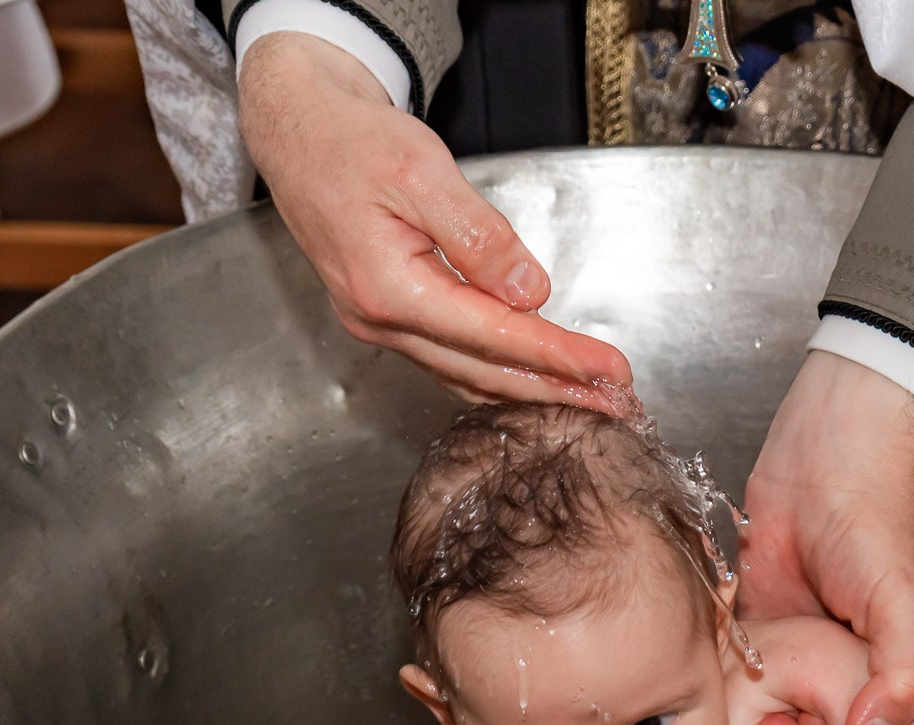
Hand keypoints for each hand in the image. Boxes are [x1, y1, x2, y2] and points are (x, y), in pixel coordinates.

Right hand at [237, 34, 629, 407]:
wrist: (298, 133)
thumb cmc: (353, 142)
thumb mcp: (422, 172)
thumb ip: (479, 237)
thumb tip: (530, 295)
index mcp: (387, 288)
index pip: (492, 334)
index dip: (556, 356)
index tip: (608, 372)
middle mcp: (378, 320)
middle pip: (481, 370)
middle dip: (554, 390)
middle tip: (615, 402)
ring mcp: (376, 325)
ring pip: (464, 373)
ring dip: (527, 389)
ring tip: (586, 398)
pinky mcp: (381, 317)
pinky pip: (446, 359)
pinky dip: (493, 373)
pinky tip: (526, 381)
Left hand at [740, 351, 913, 724]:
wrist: (824, 461)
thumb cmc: (876, 529)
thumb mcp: (905, 605)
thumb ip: (902, 675)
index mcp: (888, 675)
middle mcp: (841, 670)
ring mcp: (793, 650)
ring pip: (770, 712)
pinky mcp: (752, 627)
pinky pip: (735, 675)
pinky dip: (724, 697)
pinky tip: (713, 719)